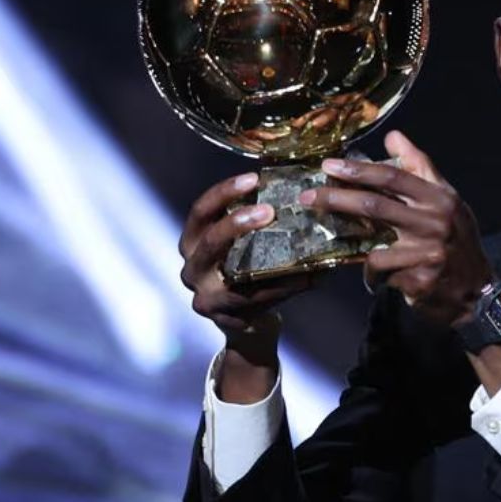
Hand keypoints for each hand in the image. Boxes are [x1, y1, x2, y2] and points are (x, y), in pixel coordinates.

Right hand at [178, 172, 318, 400]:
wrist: (243, 322)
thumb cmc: (241, 272)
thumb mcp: (238, 245)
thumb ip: (254, 222)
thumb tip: (301, 190)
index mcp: (192, 242)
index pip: (200, 212)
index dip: (223, 193)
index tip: (253, 179)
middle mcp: (192, 268)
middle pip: (209, 241)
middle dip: (238, 223)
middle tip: (269, 210)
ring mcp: (206, 296)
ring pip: (235, 275)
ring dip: (268, 261)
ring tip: (297, 249)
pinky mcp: (227, 317)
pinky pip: (259, 298)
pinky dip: (285, 287)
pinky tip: (308, 277)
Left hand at [301, 130, 493, 328]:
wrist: (478, 289)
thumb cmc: (457, 239)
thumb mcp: (447, 200)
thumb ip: (420, 167)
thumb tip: (392, 136)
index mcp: (439, 199)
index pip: (393, 177)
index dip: (358, 170)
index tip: (329, 166)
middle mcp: (434, 223)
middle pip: (375, 206)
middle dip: (336, 199)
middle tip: (307, 197)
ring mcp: (428, 254)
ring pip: (374, 249)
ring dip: (358, 252)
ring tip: (354, 252)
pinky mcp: (420, 281)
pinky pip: (381, 275)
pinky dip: (373, 276)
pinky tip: (378, 278)